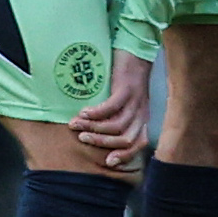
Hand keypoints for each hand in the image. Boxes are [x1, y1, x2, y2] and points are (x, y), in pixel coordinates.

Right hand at [66, 54, 151, 169]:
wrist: (135, 54)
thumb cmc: (123, 81)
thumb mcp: (123, 104)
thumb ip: (114, 119)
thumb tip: (93, 136)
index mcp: (141, 119)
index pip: (138, 144)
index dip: (125, 156)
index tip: (107, 162)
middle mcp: (141, 113)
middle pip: (125, 139)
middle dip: (101, 143)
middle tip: (81, 138)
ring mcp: (135, 102)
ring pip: (117, 126)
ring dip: (94, 128)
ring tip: (77, 125)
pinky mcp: (127, 89)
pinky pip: (111, 108)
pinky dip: (96, 113)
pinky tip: (84, 112)